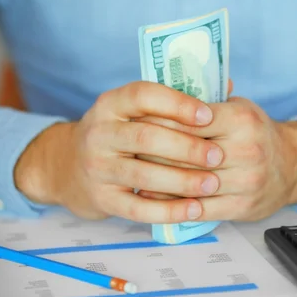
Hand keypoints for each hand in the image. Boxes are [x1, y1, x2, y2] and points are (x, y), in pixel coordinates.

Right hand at [13, 82, 223, 221]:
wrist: (69, 167)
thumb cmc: (118, 132)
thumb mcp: (132, 110)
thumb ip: (173, 99)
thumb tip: (227, 86)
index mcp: (111, 103)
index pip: (142, 95)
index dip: (176, 103)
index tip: (208, 114)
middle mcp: (99, 132)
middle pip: (145, 136)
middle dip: (186, 147)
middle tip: (217, 155)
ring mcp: (97, 167)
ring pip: (143, 174)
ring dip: (182, 180)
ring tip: (213, 183)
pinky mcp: (102, 198)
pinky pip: (138, 208)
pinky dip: (168, 210)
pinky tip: (194, 209)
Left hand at [138, 97, 296, 221]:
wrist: (293, 166)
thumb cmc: (257, 132)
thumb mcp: (239, 106)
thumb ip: (207, 99)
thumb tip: (168, 82)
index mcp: (241, 119)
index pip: (189, 118)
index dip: (159, 119)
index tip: (135, 120)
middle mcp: (246, 150)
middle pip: (185, 152)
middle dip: (152, 150)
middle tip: (127, 147)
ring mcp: (245, 181)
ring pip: (189, 181)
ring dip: (157, 179)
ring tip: (133, 171)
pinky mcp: (242, 206)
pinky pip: (198, 207)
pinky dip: (171, 203)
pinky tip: (152, 196)